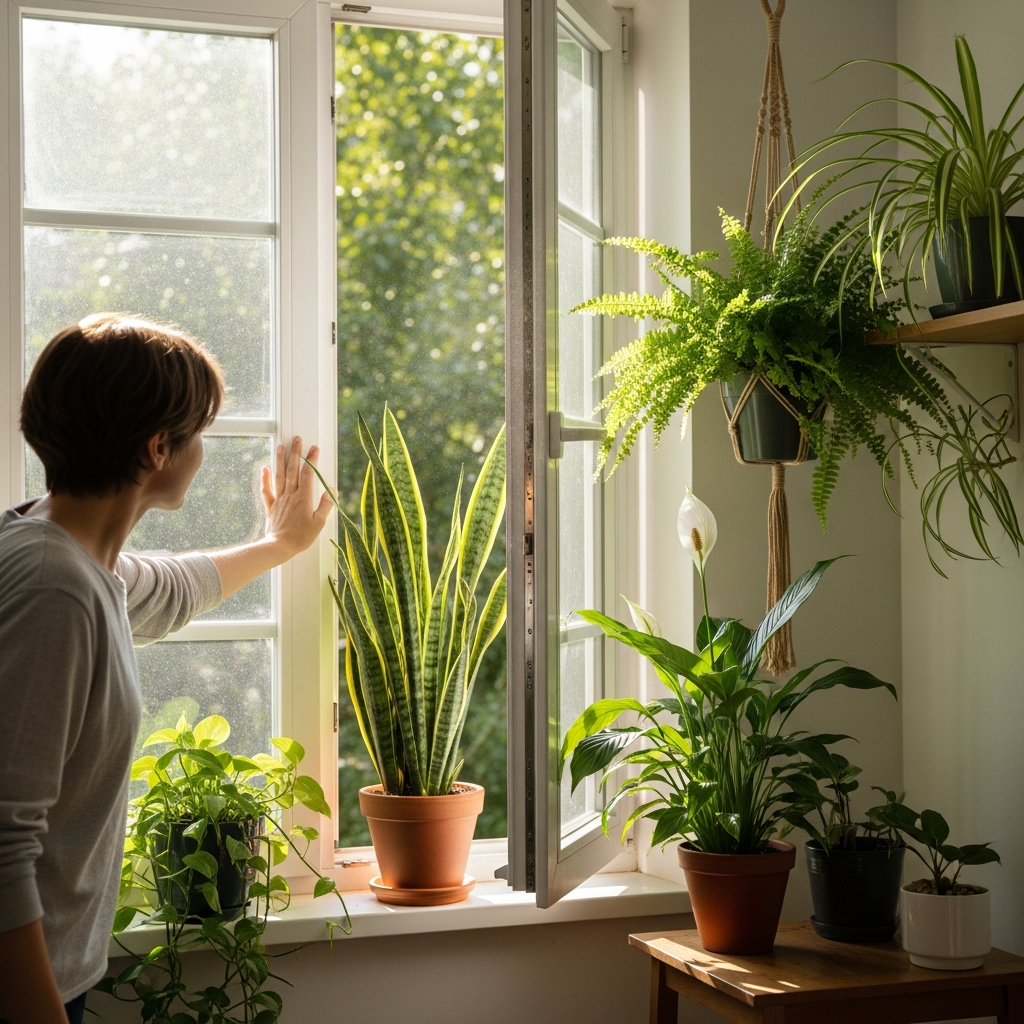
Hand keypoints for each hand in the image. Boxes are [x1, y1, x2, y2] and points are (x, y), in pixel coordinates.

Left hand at [208, 437, 334, 599]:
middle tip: (297, 439)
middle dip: (295, 453)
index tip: (315, 448)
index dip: (312, 460)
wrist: (280, 547)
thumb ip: (325, 505)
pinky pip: (267, 490)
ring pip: (280, 476)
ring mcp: (279, 499)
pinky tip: (265, 468)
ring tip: (281, 446)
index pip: (308, 474)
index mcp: (304, 498)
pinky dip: (265, 478)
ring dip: (281, 460)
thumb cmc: (301, 537)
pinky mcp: (271, 506)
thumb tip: (332, 490)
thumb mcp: (319, 523)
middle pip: (293, 470)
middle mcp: (291, 495)